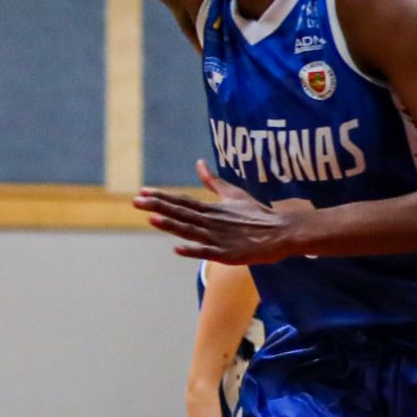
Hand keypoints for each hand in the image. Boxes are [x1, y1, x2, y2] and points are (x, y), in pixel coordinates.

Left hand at [133, 164, 305, 264]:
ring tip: (151, 219)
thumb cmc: (256, 213)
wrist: (281, 231)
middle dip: (158, 207)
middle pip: (180, 213)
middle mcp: (212, 221)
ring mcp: (218, 237)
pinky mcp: (227, 253)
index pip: (181, 200)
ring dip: (170, 224)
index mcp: (211, 208)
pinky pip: (206, 252)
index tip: (142, 192)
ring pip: (190, 230)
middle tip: (135, 201)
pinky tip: (176, 248)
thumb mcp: (233, 194)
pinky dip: (192, 250)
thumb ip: (213, 181)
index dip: (161, 196)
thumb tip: (199, 163)